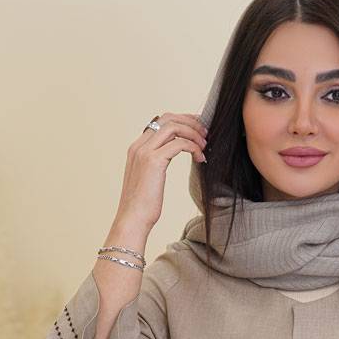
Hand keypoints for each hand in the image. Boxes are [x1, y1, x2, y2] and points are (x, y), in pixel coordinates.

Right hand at [113, 111, 208, 234]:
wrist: (132, 220)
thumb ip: (156, 162)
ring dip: (193, 133)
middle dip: (190, 121)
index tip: (198, 128)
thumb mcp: (149, 178)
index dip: (182, 121)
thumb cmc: (143, 206)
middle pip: (168, 118)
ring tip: (205, 145)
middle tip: (206, 133)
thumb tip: (171, 154)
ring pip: (174, 127)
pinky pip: (179, 144)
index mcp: (137, 147)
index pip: (161, 121)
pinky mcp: (153, 161)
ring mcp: (145, 152)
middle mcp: (139, 145)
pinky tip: (201, 158)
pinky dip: (193, 147)